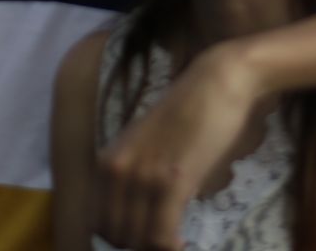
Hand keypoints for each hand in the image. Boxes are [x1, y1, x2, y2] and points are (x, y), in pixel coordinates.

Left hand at [98, 43, 269, 250]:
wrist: (217, 81)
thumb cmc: (189, 111)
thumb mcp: (147, 142)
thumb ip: (136, 173)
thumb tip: (140, 212)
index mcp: (107, 162)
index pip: (98, 221)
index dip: (120, 239)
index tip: (144, 239)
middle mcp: (117, 171)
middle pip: (116, 235)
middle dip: (139, 246)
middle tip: (163, 241)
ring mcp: (144, 177)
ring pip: (138, 239)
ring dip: (156, 248)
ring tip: (175, 244)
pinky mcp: (173, 181)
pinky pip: (161, 234)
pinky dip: (170, 247)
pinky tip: (183, 243)